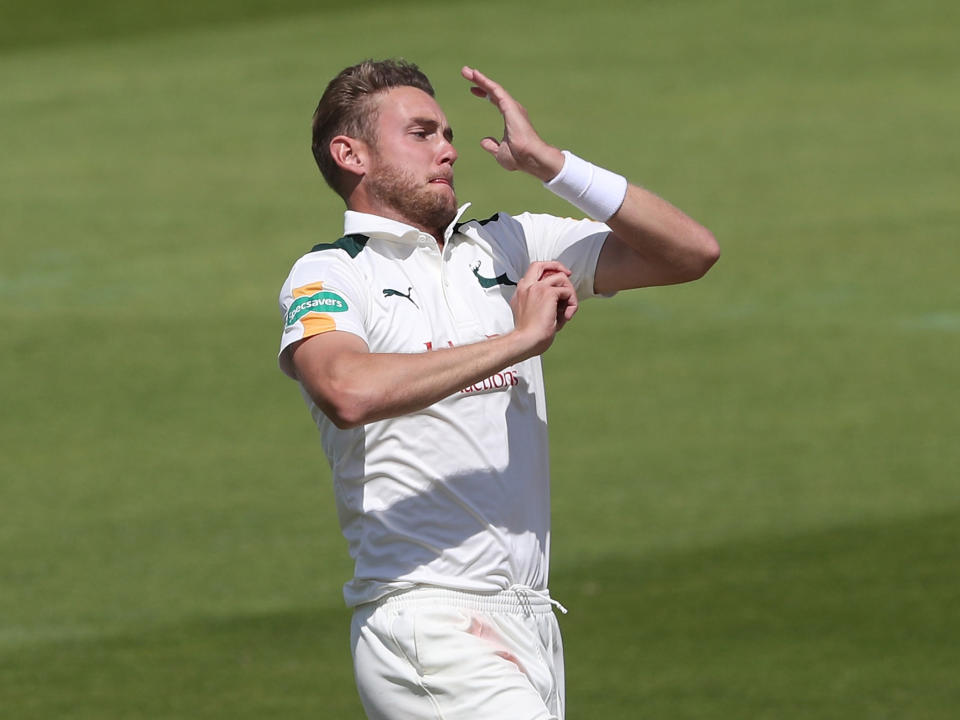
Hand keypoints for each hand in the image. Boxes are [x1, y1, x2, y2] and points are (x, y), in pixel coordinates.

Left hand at [461, 66, 564, 181]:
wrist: (531, 158)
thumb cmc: (520, 157)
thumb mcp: (500, 152)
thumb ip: (492, 146)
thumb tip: (484, 141)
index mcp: (511, 118)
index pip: (496, 101)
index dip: (484, 94)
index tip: (473, 90)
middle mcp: (513, 109)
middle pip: (494, 91)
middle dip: (480, 82)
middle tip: (466, 72)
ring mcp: (512, 107)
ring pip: (494, 88)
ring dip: (480, 79)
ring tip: (467, 71)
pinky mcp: (510, 106)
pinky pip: (495, 90)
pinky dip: (485, 82)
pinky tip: (475, 76)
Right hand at [509, 261, 578, 358]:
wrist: (525, 341)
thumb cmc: (529, 334)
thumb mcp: (532, 314)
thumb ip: (541, 303)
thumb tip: (561, 300)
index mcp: (520, 292)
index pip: (533, 273)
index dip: (547, 273)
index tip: (557, 280)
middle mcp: (526, 286)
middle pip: (542, 265)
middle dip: (558, 267)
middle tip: (569, 275)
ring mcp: (537, 288)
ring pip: (561, 278)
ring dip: (570, 293)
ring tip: (568, 310)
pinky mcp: (548, 293)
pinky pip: (567, 292)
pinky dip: (572, 304)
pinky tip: (567, 317)